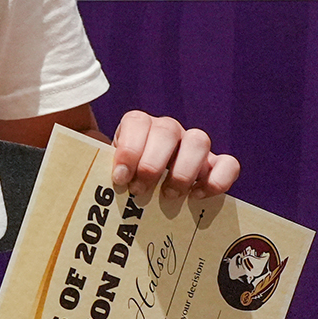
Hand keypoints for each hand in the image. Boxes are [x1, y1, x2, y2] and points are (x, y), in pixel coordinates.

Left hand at [109, 111, 238, 202]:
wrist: (144, 190)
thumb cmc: (125, 181)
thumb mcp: (108, 172)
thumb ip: (101, 170)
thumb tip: (88, 180)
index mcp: (139, 126)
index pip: (136, 122)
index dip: (129, 149)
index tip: (120, 178)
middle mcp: (168, 130)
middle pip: (167, 130)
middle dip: (152, 164)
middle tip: (140, 190)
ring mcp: (193, 146)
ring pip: (199, 140)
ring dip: (183, 171)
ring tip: (169, 195)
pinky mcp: (215, 165)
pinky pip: (229, 163)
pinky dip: (217, 179)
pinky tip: (197, 196)